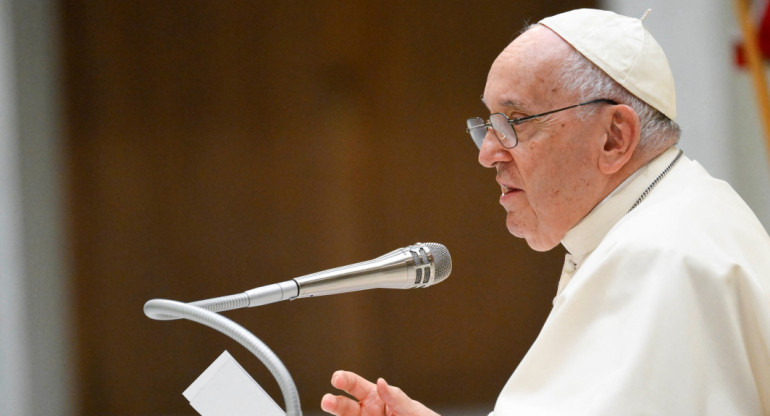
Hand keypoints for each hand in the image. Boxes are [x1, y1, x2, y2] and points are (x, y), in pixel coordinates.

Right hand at [320, 370, 439, 415]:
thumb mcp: (412, 409)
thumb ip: (397, 398)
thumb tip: (381, 382)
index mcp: (377, 397)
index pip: (355, 385)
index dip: (344, 379)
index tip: (337, 378)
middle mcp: (367, 412)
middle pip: (345, 407)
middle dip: (334, 403)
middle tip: (326, 401)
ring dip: (338, 414)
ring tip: (328, 406)